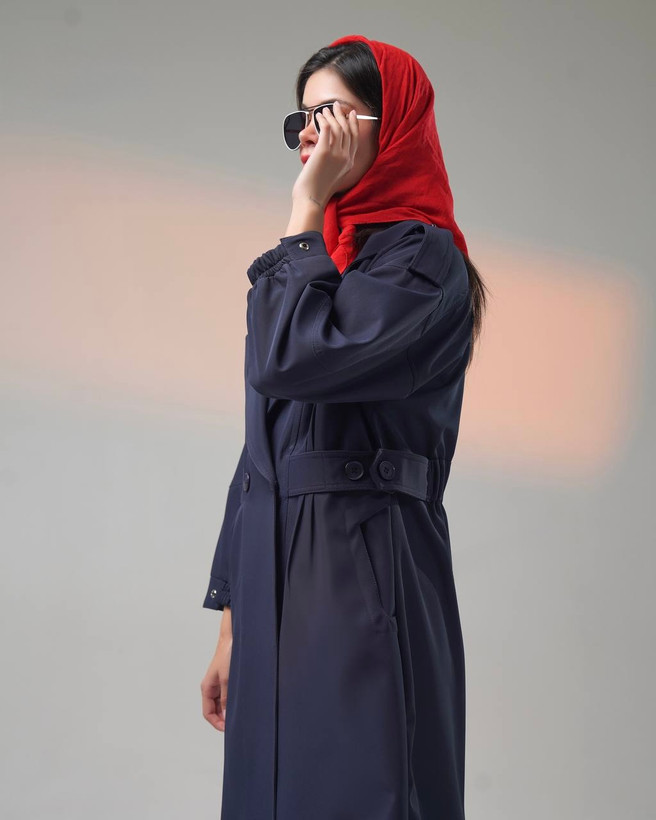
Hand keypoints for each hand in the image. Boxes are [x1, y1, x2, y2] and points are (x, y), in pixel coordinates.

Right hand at [200, 608, 231, 731]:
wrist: (235, 637)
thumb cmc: (228, 654)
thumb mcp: (227, 680)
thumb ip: (226, 699)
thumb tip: (227, 717)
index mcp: (207, 688)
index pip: (208, 713)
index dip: (217, 724)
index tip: (228, 729)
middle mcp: (212, 687)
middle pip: (215, 710)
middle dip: (224, 718)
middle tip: (237, 724)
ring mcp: (220, 683)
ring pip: (222, 703)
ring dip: (229, 710)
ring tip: (241, 714)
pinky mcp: (228, 678)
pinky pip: (229, 695)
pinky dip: (234, 701)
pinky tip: (243, 702)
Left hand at [292, 101, 358, 207]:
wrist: (312, 198)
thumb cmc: (317, 189)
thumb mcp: (333, 175)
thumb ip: (336, 162)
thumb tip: (329, 148)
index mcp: (349, 163)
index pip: (354, 138)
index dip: (353, 124)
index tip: (351, 114)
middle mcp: (345, 157)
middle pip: (347, 130)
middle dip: (342, 115)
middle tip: (336, 105)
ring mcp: (336, 154)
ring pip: (337, 127)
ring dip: (331, 115)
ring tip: (324, 110)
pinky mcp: (324, 152)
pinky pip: (326, 129)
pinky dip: (323, 120)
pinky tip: (318, 117)